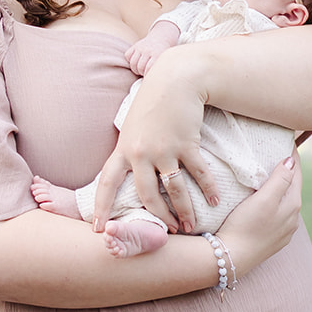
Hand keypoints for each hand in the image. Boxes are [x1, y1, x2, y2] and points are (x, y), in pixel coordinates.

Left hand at [92, 45, 219, 232]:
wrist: (175, 78)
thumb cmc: (153, 100)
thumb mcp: (132, 125)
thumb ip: (130, 150)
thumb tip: (127, 171)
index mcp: (123, 149)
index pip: (106, 183)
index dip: (101, 207)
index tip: (97, 230)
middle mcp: (141, 153)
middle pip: (147, 195)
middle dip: (158, 217)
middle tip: (167, 233)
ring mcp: (164, 149)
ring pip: (174, 190)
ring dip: (184, 210)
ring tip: (191, 226)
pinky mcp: (186, 144)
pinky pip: (198, 173)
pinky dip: (208, 188)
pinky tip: (214, 200)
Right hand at [124, 21, 180, 76]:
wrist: (160, 38)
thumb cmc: (162, 53)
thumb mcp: (165, 59)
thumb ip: (160, 68)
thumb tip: (154, 81)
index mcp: (157, 54)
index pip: (149, 68)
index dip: (147, 75)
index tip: (149, 77)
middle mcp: (148, 50)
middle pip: (140, 67)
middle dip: (141, 73)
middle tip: (144, 73)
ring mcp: (140, 47)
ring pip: (133, 63)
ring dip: (135, 69)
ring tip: (139, 70)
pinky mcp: (135, 45)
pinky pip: (127, 55)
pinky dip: (130, 60)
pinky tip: (136, 62)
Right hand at [217, 154, 302, 276]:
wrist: (230, 258)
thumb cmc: (245, 226)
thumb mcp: (264, 199)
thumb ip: (280, 179)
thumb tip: (291, 161)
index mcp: (293, 205)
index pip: (296, 173)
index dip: (292, 156)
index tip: (286, 141)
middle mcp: (293, 219)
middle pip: (292, 187)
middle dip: (286, 171)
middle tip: (275, 153)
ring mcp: (283, 231)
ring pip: (284, 202)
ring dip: (279, 188)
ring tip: (268, 174)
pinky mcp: (272, 239)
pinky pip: (277, 215)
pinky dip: (273, 203)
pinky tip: (264, 202)